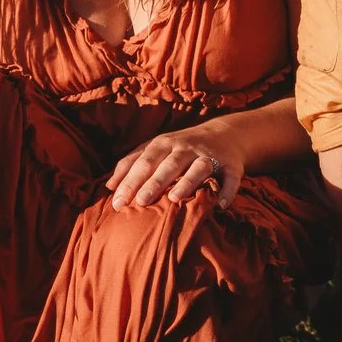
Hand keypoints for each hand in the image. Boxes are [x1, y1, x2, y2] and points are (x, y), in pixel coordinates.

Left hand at [105, 124, 245, 209]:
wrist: (225, 134)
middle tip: (140, 202)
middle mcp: (186, 148)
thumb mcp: (156, 149)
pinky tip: (220, 206)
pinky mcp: (231, 166)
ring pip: (198, 168)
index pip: (143, 163)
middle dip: (154, 182)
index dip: (130, 182)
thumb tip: (109, 187)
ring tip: (175, 199)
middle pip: (168, 165)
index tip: (116, 204)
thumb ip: (131, 164)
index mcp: (163, 144)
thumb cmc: (180, 147)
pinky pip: (231, 179)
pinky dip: (227, 192)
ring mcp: (209, 156)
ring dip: (187, 182)